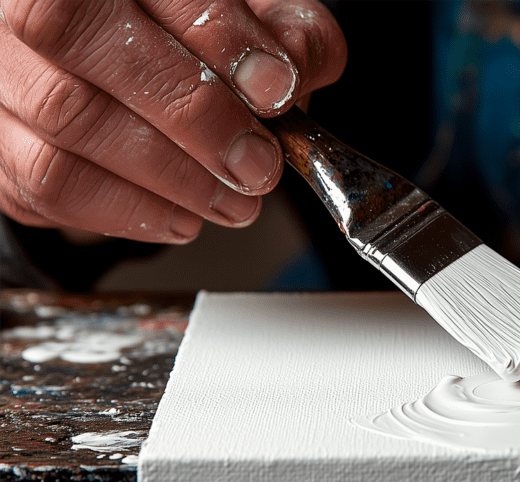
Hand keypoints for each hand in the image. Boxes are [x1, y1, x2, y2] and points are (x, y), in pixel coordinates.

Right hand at [0, 0, 345, 242]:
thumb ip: (286, 34)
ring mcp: (1, 72)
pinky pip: (40, 184)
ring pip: (61, 122)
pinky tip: (181, 217)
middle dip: (192, 119)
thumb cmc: (195, 39)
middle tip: (257, 166)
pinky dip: (124, 212)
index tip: (275, 91)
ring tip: (233, 201)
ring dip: (166, 179)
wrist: (130, 67)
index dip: (216, 39)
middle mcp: (25, 4)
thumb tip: (286, 72)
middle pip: (78, 38)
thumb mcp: (255, 18)